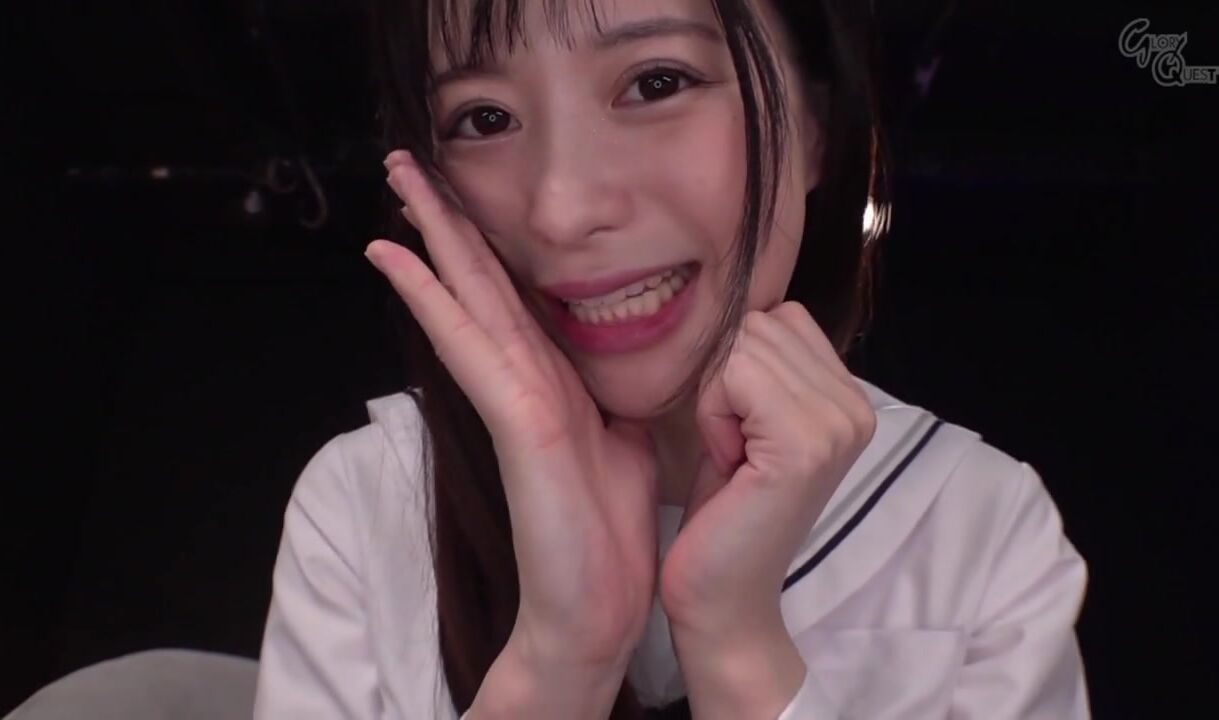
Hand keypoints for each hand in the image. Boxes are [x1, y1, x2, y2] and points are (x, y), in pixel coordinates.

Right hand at [367, 150, 660, 667]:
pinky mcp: (516, 420)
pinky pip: (471, 345)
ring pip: (466, 299)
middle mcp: (524, 378)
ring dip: (430, 240)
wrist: (599, 605)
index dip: (483, 242)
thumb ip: (609, 391)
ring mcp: (513, 397)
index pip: (511, 294)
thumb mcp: (623, 435)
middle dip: (444, 222)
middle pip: (478, 283)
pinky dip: (433, 300)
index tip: (461, 192)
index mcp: (551, 378)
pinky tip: (400, 261)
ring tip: (397, 184)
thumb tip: (622, 361)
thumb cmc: (607, 528)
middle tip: (407, 163)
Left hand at [658, 302, 876, 637]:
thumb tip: (739, 297)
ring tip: (734, 455)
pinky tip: (730, 461)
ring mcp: (837, 425)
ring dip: (716, 398)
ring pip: (741, 346)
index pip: (780, 316)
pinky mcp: (805, 444)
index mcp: (851, 397)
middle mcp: (857, 407)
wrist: (723, 595)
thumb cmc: (725, 509)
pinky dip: (713, 414)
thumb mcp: (749, 419)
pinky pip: (733, 375)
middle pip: (758, 325)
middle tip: (734, 447)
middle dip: (724, 380)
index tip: (741, 429)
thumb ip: (764, 364)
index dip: (738, 365)